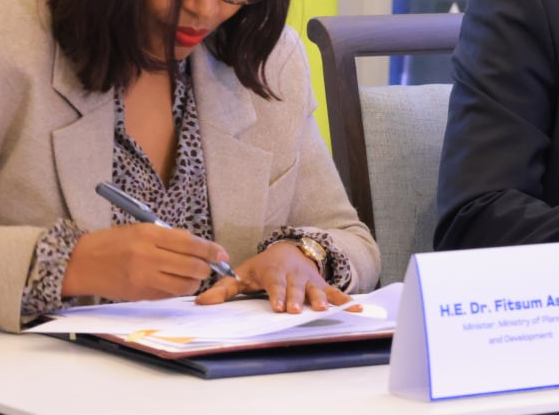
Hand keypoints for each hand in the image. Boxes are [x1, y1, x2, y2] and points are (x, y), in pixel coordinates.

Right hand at [61, 224, 230, 300]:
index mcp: (149, 234)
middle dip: (206, 268)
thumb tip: (198, 247)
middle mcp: (148, 256)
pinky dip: (177, 289)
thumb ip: (168, 237)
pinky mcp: (140, 295)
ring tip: (190, 275)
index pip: (191, 244)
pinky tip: (172, 282)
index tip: (222, 254)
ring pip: (185, 285)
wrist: (81, 263)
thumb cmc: (111, 243)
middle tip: (207, 265)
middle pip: (193, 267)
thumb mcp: (140, 229)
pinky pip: (169, 295)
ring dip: (194, 281)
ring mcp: (144, 278)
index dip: (211, 250)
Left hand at [195, 241, 348, 312]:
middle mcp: (293, 275)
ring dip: (319, 299)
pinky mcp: (322, 285)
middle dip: (296, 298)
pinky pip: (336, 292)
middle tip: (295, 310)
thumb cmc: (263, 267)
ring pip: (315, 290)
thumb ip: (223, 289)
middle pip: (295, 288)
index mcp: (274, 272)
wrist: (289, 250)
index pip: (275, 284)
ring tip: (322, 309)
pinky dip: (347, 300)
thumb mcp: (243, 273)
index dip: (277, 294)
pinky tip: (357, 308)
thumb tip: (201, 302)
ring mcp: (310, 280)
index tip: (278, 305)